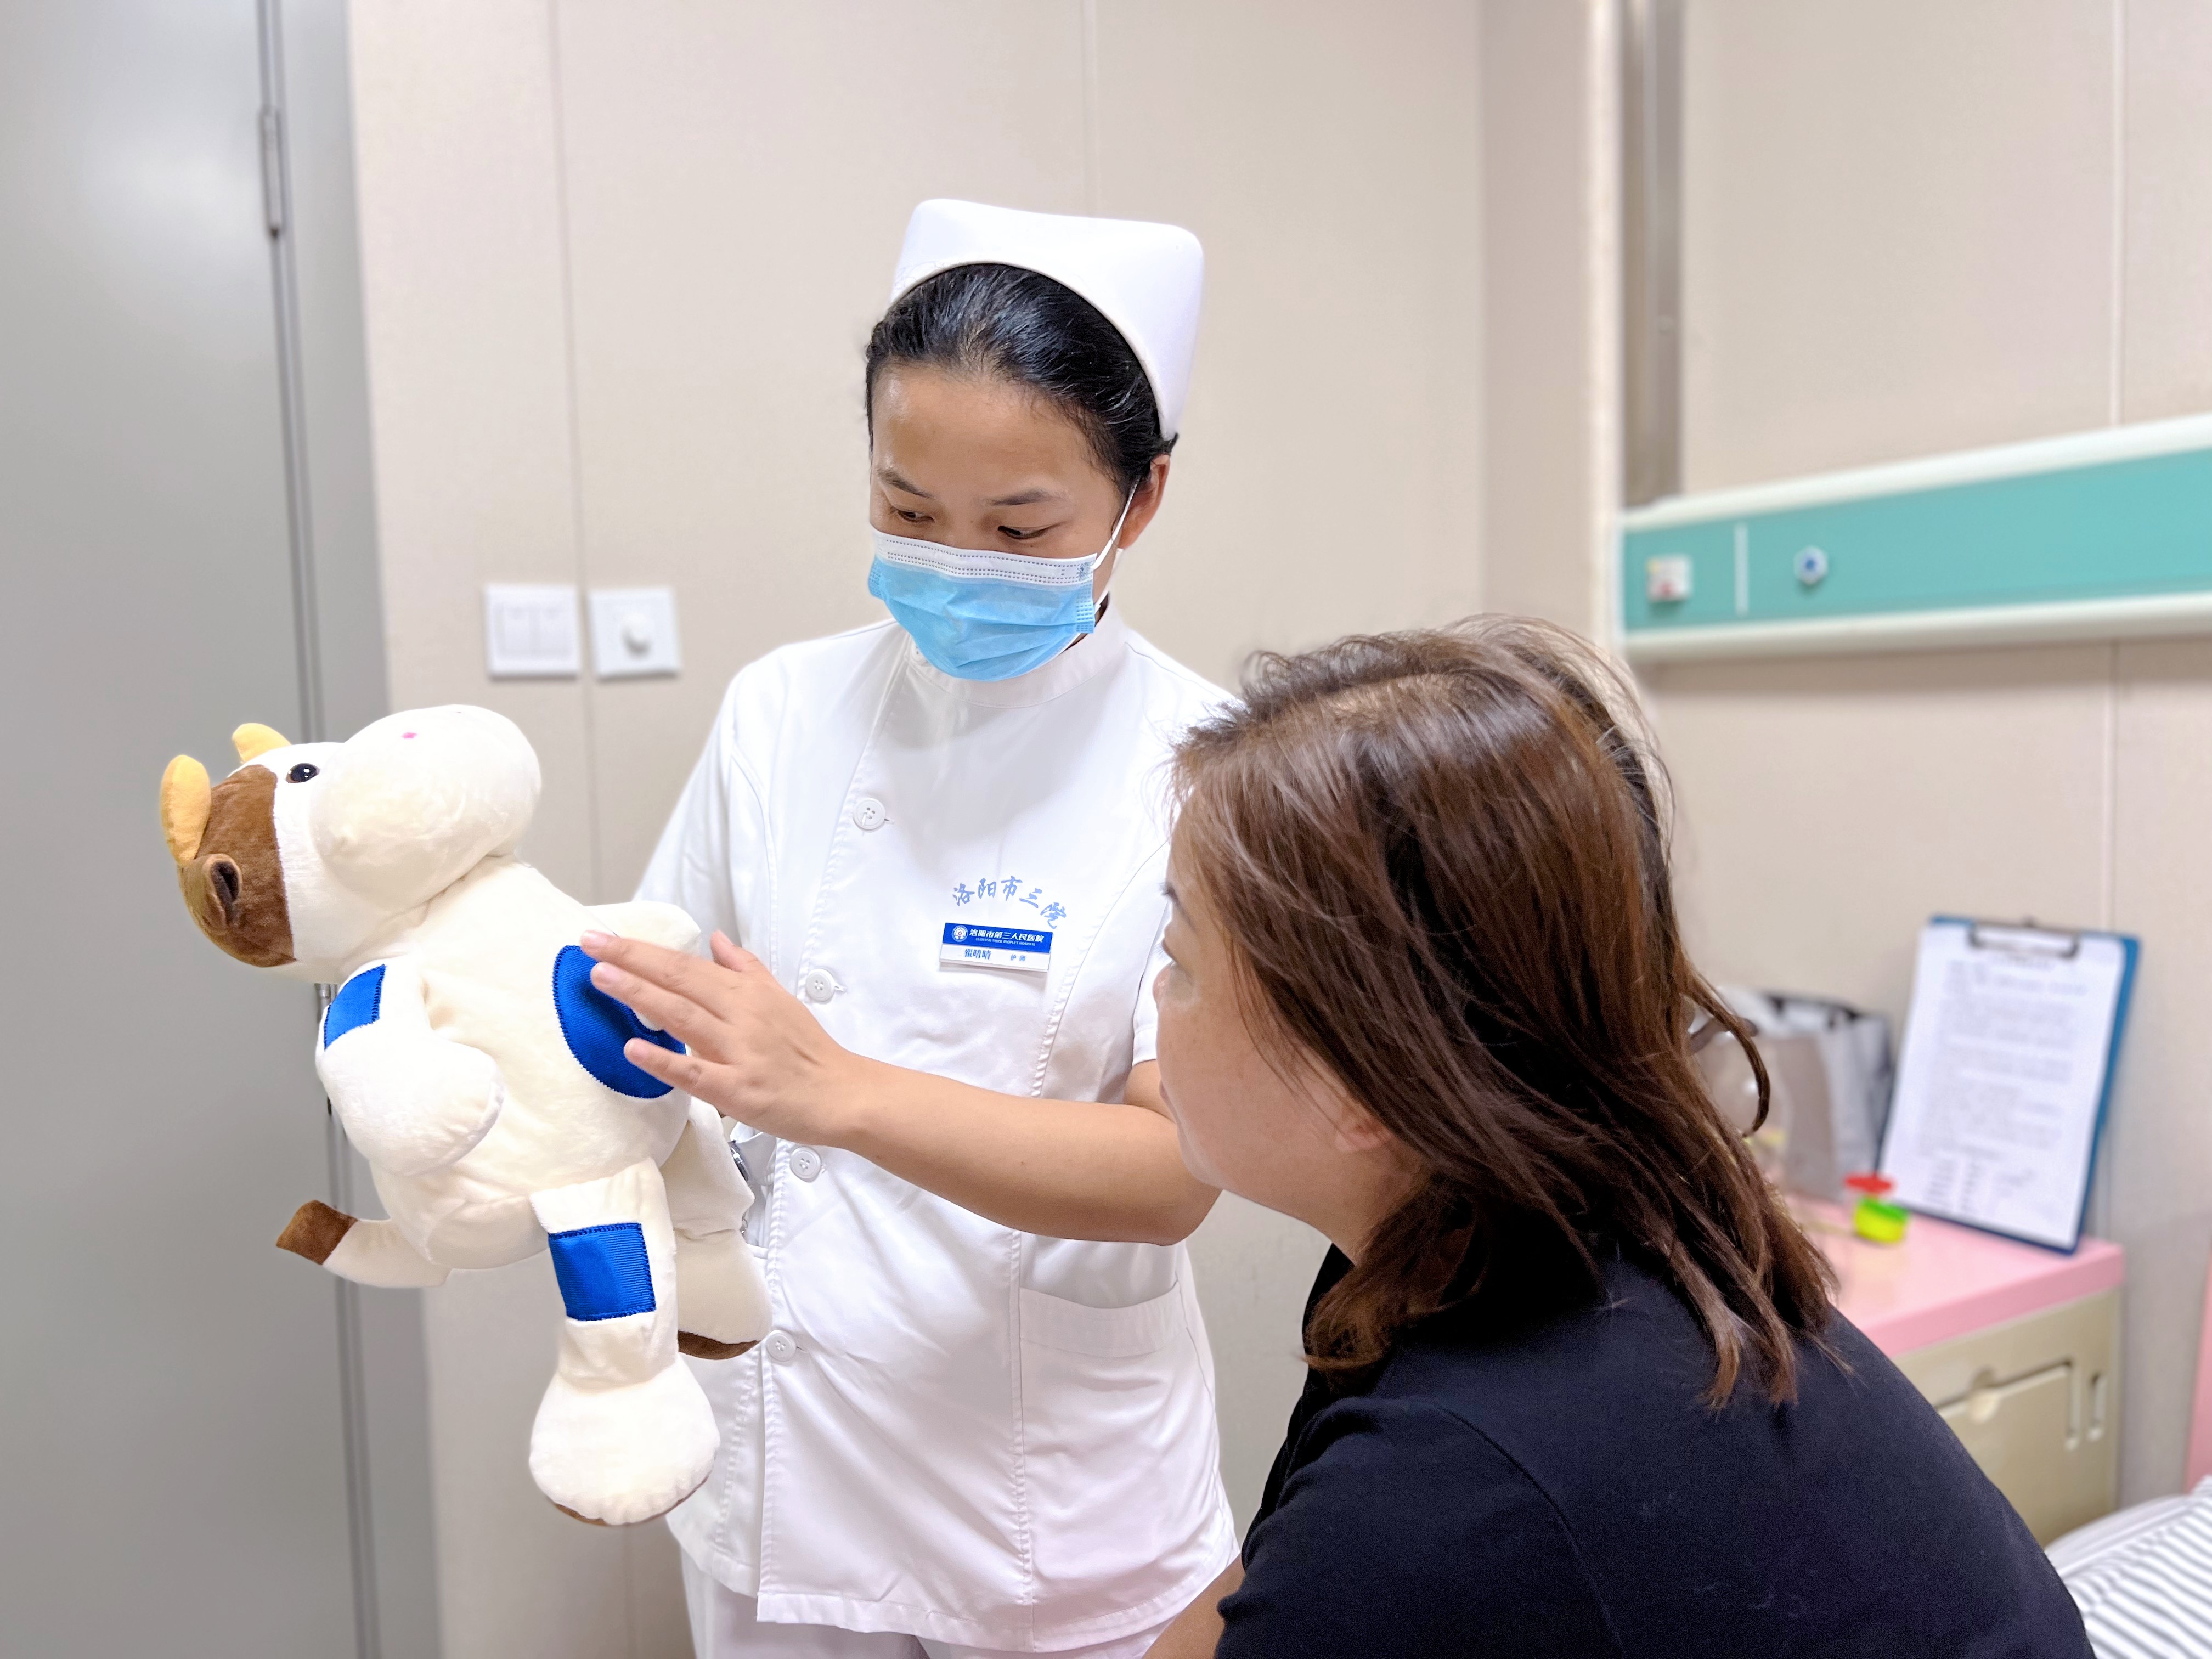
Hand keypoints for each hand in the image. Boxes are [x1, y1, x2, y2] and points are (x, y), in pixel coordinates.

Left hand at [579, 929, 874, 1145]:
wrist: (842, 1093)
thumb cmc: (808, 1051)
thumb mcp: (781, 998)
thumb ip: (746, 969)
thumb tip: (717, 940)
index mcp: (747, 994)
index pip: (687, 964)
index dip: (643, 950)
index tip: (605, 938)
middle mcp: (741, 1016)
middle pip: (680, 981)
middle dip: (632, 960)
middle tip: (590, 945)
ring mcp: (739, 1053)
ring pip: (683, 1018)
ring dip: (640, 995)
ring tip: (602, 978)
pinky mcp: (740, 1090)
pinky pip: (696, 1073)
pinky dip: (664, 1060)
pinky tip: (633, 1049)